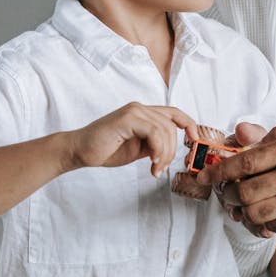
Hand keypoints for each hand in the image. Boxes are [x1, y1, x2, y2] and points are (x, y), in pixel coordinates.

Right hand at [69, 103, 196, 176]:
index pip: (174, 113)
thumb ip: (154, 145)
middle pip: (171, 125)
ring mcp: (134, 111)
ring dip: (164, 153)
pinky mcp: (127, 118)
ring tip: (155, 168)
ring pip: (165, 130)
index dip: (189, 125)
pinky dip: (157, 149)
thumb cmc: (105, 150)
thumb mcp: (138, 148)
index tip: (195, 140)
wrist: (80, 151)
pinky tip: (151, 162)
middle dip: (172, 150)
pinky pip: (154, 132)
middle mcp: (140, 108)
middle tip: (160, 168)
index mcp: (143, 113)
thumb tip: (169, 150)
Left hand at [198, 123, 275, 233]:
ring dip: (241, 211)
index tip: (205, 176)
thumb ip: (273, 135)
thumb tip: (239, 132)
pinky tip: (262, 213)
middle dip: (227, 193)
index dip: (219, 171)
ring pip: (254, 213)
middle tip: (225, 191)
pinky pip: (273, 226)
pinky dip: (261, 222)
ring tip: (240, 204)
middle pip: (244, 191)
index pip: (245, 161)